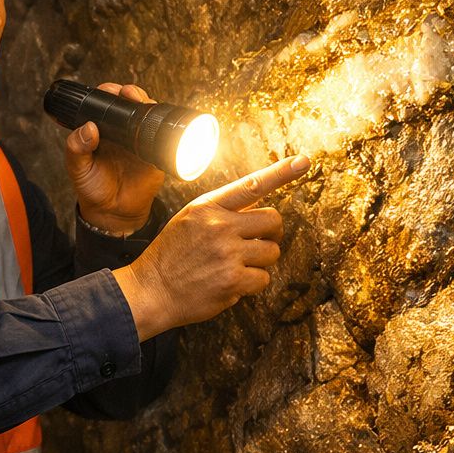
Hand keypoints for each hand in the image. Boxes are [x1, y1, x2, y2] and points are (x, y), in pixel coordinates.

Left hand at [63, 83, 166, 234]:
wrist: (113, 213)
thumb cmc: (93, 188)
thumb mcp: (77, 169)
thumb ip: (76, 149)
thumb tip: (88, 128)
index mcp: (104, 130)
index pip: (108, 103)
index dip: (109, 92)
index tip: (109, 90)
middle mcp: (124, 132)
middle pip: (132, 103)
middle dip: (131, 92)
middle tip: (126, 93)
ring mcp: (141, 141)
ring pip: (150, 115)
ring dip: (148, 104)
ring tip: (140, 102)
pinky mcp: (157, 155)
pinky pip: (165, 138)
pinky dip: (165, 129)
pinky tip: (159, 127)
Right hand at [113, 155, 312, 339]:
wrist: (150, 291)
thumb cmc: (170, 257)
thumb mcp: (188, 221)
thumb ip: (220, 212)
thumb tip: (256, 214)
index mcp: (207, 207)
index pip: (251, 185)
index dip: (281, 172)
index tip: (304, 161)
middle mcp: (219, 226)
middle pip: (273, 220)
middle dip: (271, 234)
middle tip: (258, 243)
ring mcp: (227, 252)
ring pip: (271, 252)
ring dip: (259, 262)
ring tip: (233, 267)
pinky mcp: (233, 279)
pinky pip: (263, 279)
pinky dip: (250, 284)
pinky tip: (229, 284)